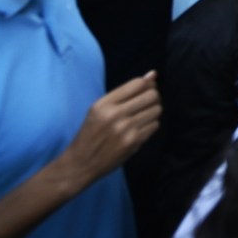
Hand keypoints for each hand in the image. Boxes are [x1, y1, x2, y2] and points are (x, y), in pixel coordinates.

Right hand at [52, 74, 160, 191]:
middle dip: (153, 98)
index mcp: (103, 104)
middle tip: (146, 104)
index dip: (147, 85)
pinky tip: (140, 129)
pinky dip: (150, 125)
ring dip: (153, 112)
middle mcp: (114, 114)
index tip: (146, 90)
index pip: (137, 84)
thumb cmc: (91, 133)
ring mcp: (125, 129)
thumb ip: (126, 92)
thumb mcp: (99, 109)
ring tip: (142, 117)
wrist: (81, 163)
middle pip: (151, 95)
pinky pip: (155, 125)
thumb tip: (153, 74)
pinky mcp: (133, 142)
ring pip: (156, 110)